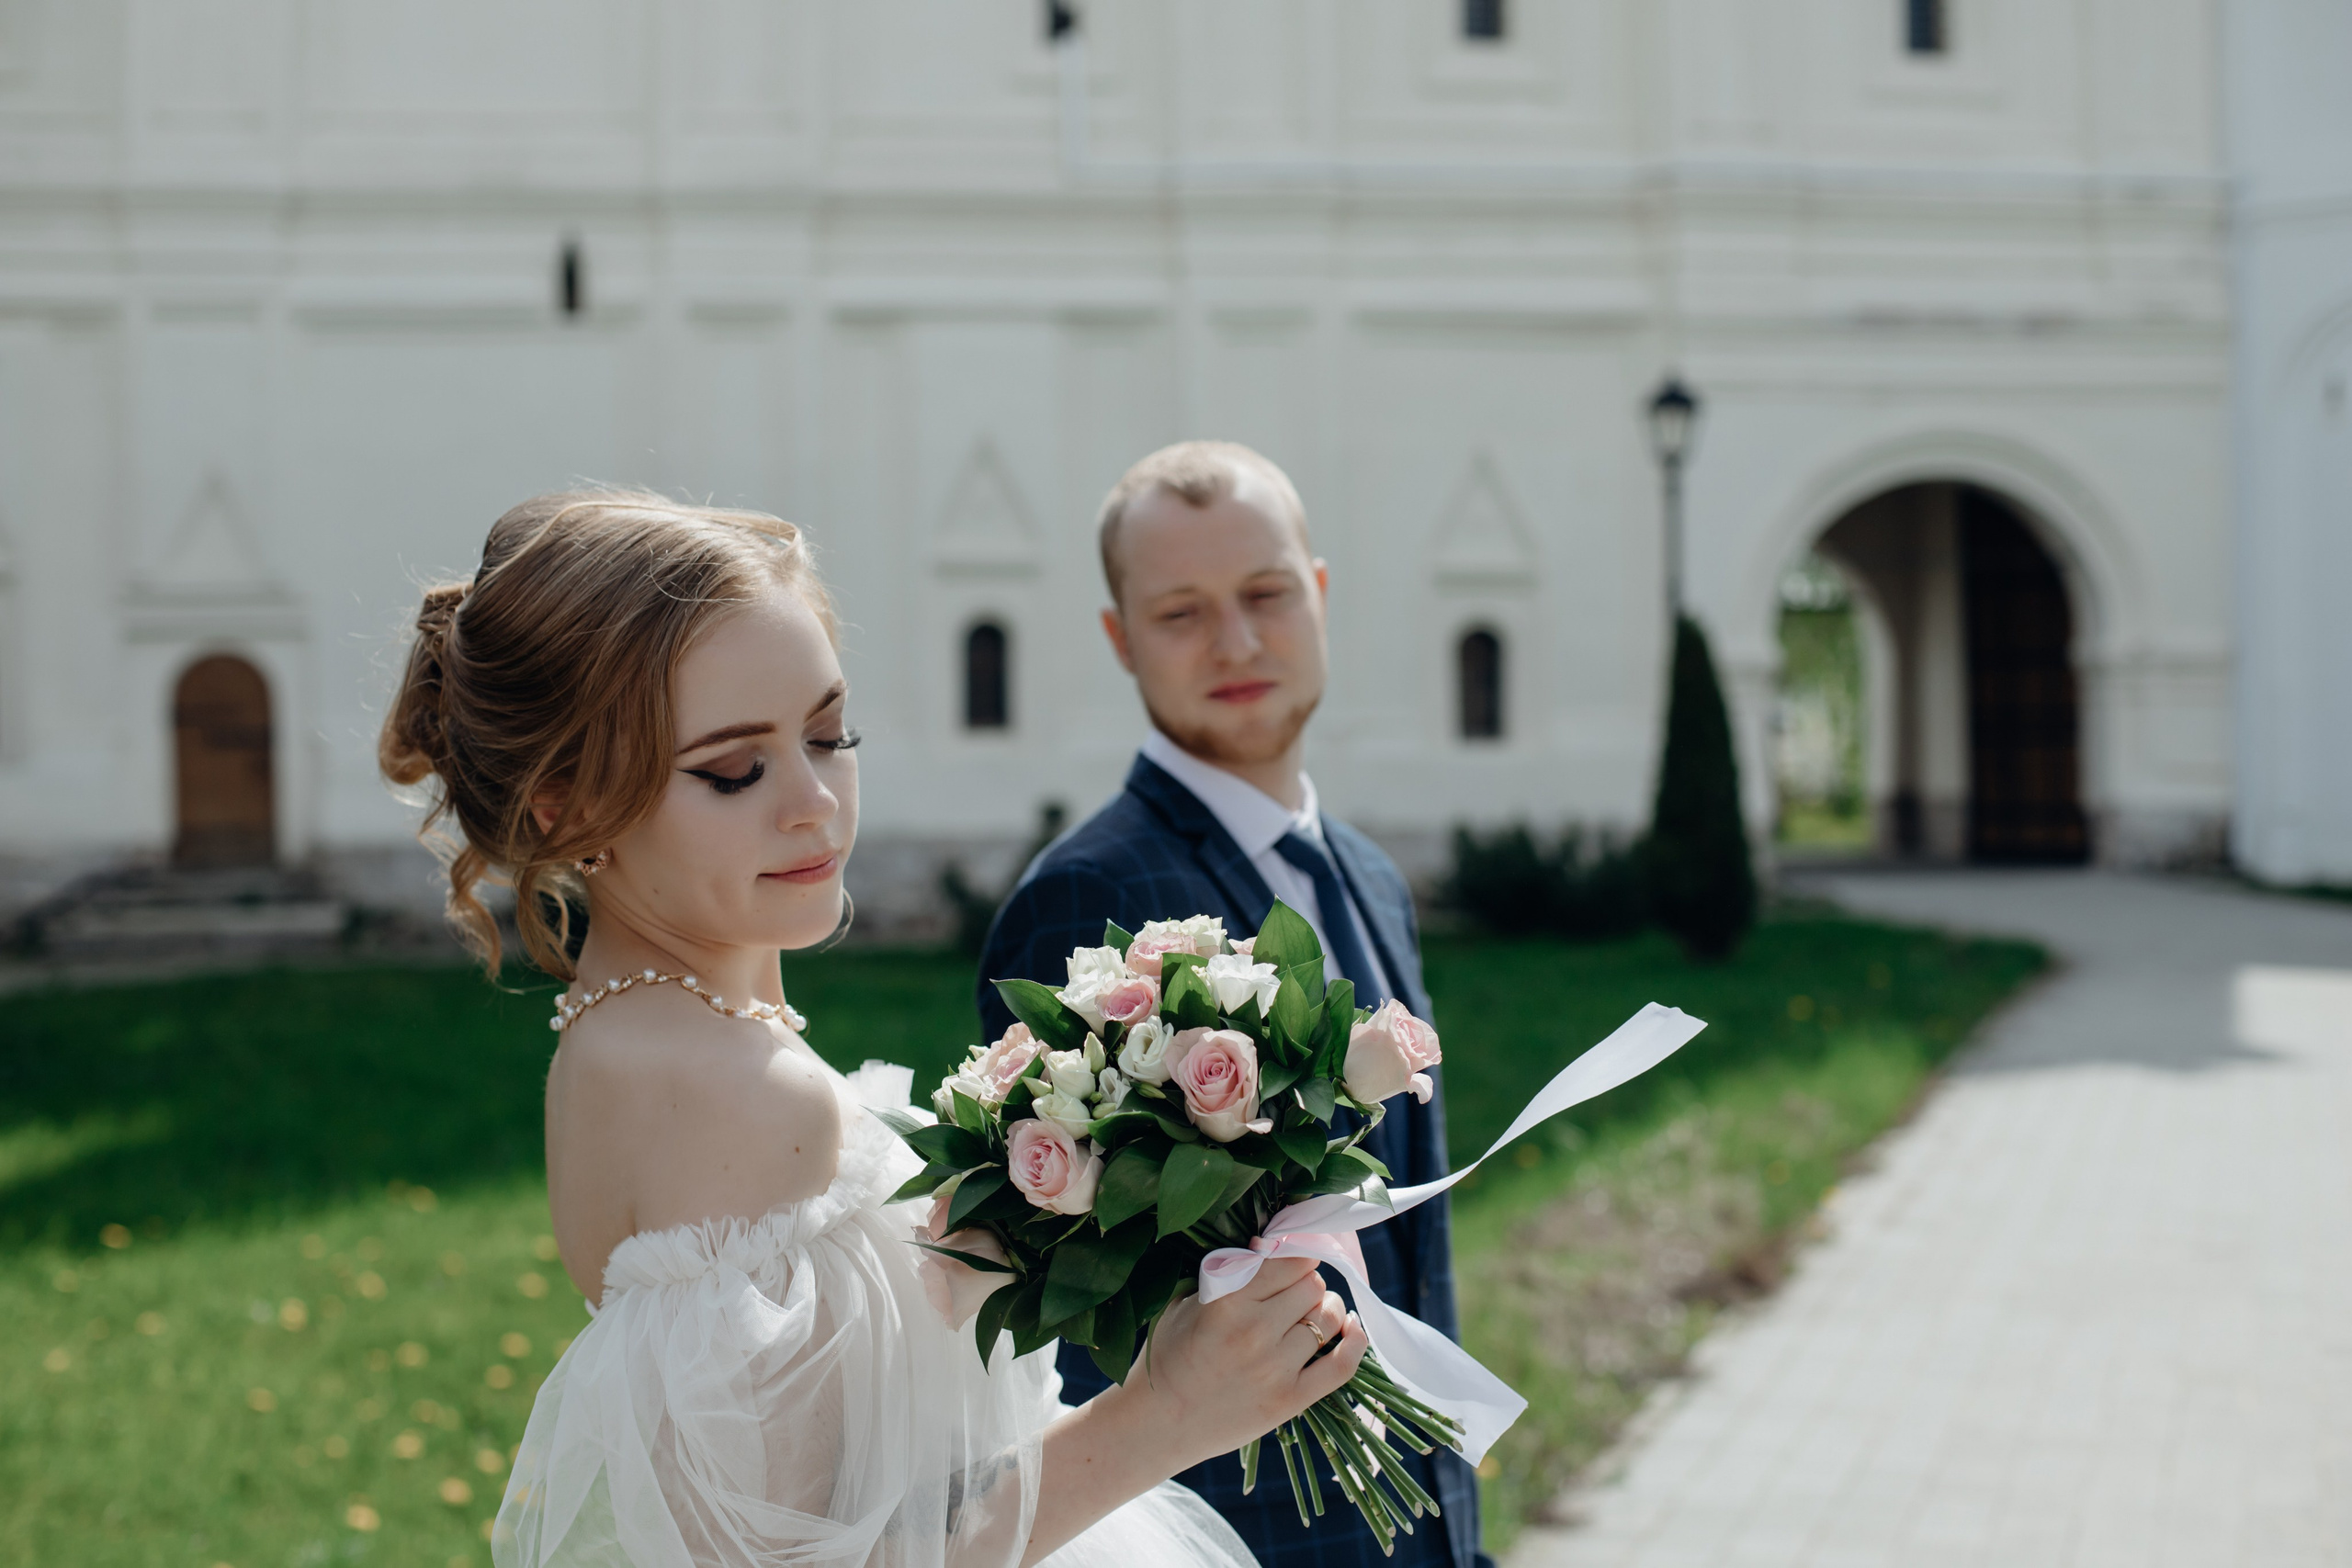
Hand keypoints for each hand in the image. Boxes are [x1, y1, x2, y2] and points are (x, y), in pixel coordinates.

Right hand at [1120, 1257, 1367, 1467]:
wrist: (1158, 1423)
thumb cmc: (1168, 1354)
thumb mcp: (1186, 1301)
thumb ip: (1228, 1272)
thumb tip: (1275, 1243)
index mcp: (1226, 1301)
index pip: (1290, 1259)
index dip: (1296, 1253)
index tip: (1292, 1257)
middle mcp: (1254, 1332)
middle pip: (1311, 1285)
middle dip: (1305, 1282)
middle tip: (1292, 1291)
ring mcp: (1275, 1369)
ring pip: (1329, 1317)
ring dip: (1325, 1308)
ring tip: (1311, 1311)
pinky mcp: (1290, 1401)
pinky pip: (1342, 1366)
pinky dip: (1355, 1341)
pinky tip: (1352, 1327)